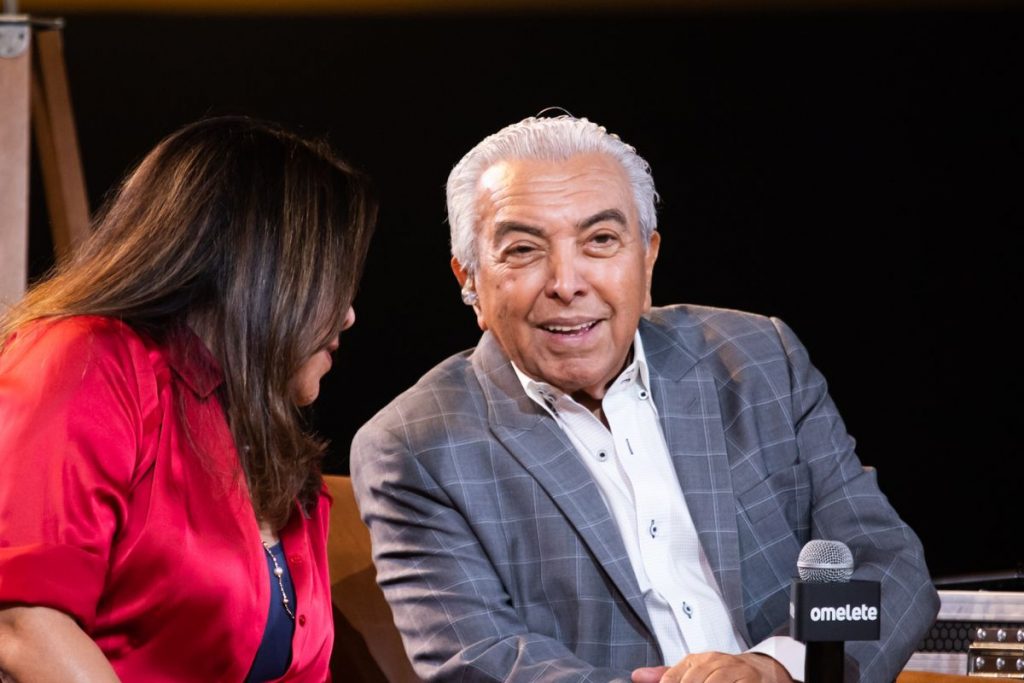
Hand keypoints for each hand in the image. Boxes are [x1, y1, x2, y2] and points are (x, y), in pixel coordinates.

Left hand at [632, 651, 792, 682]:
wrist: (760, 669)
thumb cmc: (722, 672)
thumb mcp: (694, 671)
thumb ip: (667, 674)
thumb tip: (638, 676)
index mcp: (696, 660)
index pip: (673, 677)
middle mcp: (714, 662)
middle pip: (693, 680)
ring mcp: (734, 671)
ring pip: (714, 682)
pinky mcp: (750, 680)